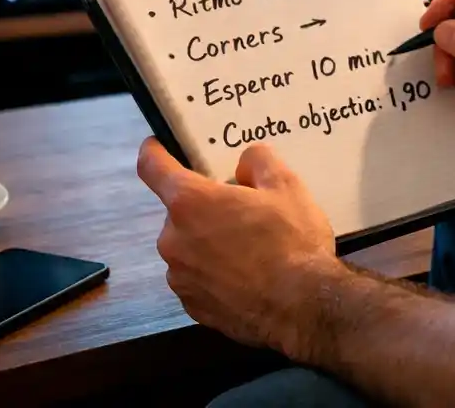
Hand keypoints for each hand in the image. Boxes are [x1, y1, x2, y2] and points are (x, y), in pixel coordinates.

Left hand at [137, 138, 341, 354]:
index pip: (152, 166)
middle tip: (241, 212)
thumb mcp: (286, 185)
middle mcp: (173, 239)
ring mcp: (179, 277)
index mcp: (190, 202)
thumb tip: (244, 164)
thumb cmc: (291, 241)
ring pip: (188, 247)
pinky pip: (197, 279)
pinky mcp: (192, 307)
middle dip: (203, 207)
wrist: (302, 309)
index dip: (154, 151)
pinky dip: (213, 274)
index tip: (159, 146)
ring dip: (207, 243)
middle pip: (178, 211)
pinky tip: (246, 279)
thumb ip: (258, 161)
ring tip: (249, 252)